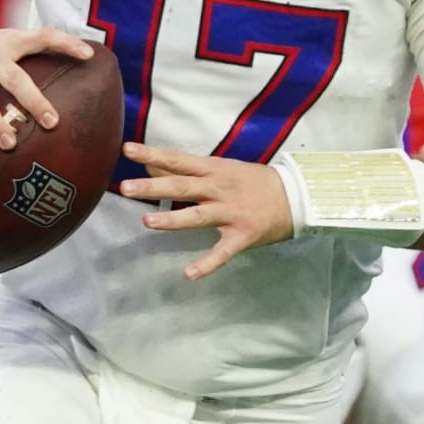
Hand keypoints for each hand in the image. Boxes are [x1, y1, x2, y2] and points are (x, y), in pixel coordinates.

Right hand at [0, 21, 94, 160]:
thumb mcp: (9, 41)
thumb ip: (35, 55)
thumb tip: (80, 71)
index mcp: (11, 42)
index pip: (43, 37)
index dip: (66, 43)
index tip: (89, 54)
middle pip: (15, 79)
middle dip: (34, 101)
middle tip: (52, 122)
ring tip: (9, 144)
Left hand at [119, 143, 293, 279]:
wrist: (297, 196)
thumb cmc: (254, 182)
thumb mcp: (221, 168)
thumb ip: (186, 169)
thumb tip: (151, 163)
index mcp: (214, 170)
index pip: (178, 160)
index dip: (153, 154)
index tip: (128, 149)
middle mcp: (220, 188)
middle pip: (184, 186)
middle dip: (155, 186)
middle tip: (126, 187)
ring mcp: (232, 212)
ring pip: (199, 215)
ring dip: (173, 218)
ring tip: (147, 221)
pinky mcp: (243, 235)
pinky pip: (223, 252)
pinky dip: (207, 263)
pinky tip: (190, 274)